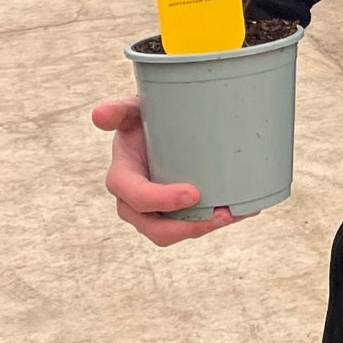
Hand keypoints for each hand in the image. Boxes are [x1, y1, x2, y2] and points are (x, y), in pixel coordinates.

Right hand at [92, 99, 254, 246]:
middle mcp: (136, 202)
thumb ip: (119, 110)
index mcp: (123, 178)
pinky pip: (194, 225)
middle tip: (222, 214)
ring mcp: (158, 210)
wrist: (164, 124)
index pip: (136, 197)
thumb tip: (99, 114)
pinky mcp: (178, 212)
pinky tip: (243, 210)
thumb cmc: (147, 117)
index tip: (193, 193)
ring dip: (206, 228)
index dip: (160, 201)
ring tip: (235, 214)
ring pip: (177, 232)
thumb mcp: (133, 110)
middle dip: (188, 227)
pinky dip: (217, 221)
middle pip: (156, 229)